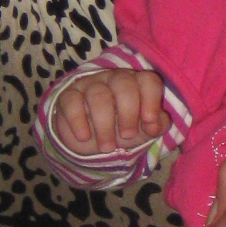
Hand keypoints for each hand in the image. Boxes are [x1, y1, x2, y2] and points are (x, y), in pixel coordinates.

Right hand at [52, 70, 166, 155]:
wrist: (90, 138)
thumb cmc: (122, 128)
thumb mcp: (143, 130)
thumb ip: (157, 125)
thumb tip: (155, 124)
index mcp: (137, 84)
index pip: (148, 80)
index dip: (151, 101)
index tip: (149, 123)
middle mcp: (114, 79)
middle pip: (124, 85)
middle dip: (128, 113)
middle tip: (127, 136)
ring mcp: (90, 85)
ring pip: (98, 95)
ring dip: (104, 125)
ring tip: (107, 147)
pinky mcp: (69, 95)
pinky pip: (72, 101)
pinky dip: (78, 121)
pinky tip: (84, 137)